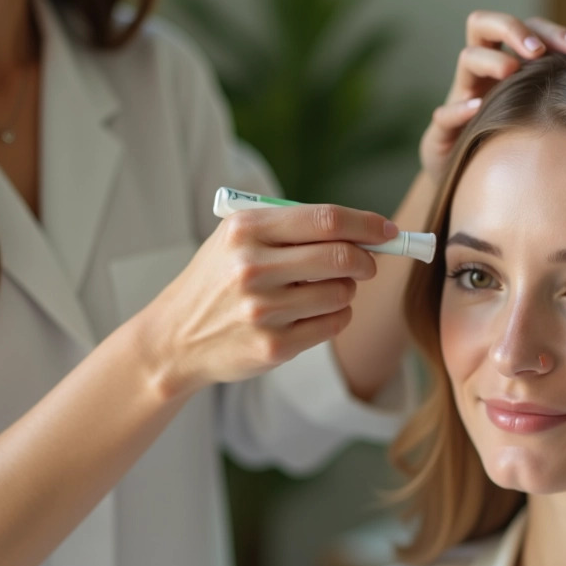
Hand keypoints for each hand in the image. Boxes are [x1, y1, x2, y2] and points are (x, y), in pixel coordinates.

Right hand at [134, 205, 396, 395]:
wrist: (176, 337)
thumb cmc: (220, 279)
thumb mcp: (238, 239)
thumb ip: (293, 228)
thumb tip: (365, 231)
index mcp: (246, 230)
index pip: (325, 219)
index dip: (367, 224)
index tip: (389, 231)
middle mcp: (252, 268)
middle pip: (341, 256)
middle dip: (367, 259)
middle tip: (368, 263)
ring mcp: (262, 310)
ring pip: (341, 293)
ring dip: (348, 290)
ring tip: (328, 289)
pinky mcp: (273, 346)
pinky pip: (332, 324)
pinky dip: (337, 315)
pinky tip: (317, 312)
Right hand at [419, 12, 565, 181]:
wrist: (473, 185)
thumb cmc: (518, 147)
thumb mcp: (545, 117)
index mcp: (509, 64)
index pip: (529, 30)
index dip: (553, 32)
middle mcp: (482, 75)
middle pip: (484, 25)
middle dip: (511, 30)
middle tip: (535, 51)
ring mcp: (461, 99)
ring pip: (466, 59)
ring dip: (489, 61)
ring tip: (510, 72)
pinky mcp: (443, 133)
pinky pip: (444, 114)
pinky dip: (459, 109)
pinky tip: (477, 110)